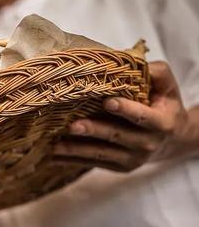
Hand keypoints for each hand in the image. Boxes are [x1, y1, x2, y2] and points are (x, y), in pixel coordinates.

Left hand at [53, 61, 198, 171]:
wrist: (173, 139)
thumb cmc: (164, 104)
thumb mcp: (166, 85)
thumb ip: (154, 72)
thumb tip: (129, 59)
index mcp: (162, 123)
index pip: (143, 117)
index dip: (126, 110)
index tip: (107, 102)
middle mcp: (148, 144)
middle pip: (117, 137)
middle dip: (94, 131)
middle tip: (73, 125)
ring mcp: (133, 159)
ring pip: (102, 154)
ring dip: (77, 150)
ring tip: (55, 146)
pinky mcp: (120, 167)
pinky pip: (95, 163)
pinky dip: (74, 160)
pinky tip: (54, 156)